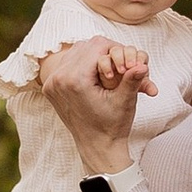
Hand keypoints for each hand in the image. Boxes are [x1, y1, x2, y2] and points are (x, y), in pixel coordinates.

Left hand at [40, 36, 146, 159]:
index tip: (125, 60)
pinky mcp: (49, 87)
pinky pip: (66, 63)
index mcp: (76, 80)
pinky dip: (81, 63)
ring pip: (75, 51)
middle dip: (104, 51)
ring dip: (92, 56)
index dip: (115, 49)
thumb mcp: (125, 101)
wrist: (97, 146)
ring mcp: (51, 83)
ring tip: (106, 68)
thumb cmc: (113, 125)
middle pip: (85, 46)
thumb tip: (142, 65)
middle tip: (118, 63)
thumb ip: (132, 79)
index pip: (97, 46)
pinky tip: (93, 74)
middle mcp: (59, 79)